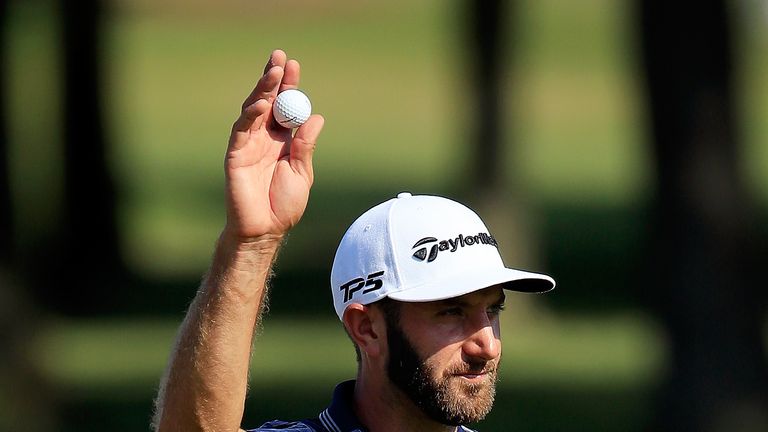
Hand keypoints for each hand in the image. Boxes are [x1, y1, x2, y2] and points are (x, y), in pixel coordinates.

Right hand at [224, 50, 323, 240]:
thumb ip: (306, 146)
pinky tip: (262, 103)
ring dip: (263, 90)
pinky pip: (242, 130)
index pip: (285, 107)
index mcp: (282, 141)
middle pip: (268, 101)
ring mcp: (248, 144)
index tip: (295, 66)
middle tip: (279, 57)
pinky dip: (251, 115)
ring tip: (274, 72)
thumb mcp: (302, 172)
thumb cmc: (284, 205)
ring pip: (253, 110)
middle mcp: (264, 138)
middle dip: (273, 79)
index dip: (289, 86)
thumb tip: (316, 117)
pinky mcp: (236, 154)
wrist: (265, 229)